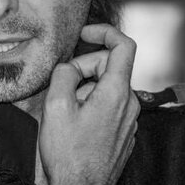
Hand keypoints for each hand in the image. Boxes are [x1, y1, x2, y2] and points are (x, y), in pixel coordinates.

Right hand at [39, 24, 139, 184]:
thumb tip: (71, 66)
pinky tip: (77, 118)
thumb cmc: (68, 153)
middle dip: (84, 67)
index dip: (105, 31)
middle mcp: (129, 102)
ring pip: (107, 84)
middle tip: (62, 85)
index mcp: (116, 92)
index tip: (85, 33)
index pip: (124, 46)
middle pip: (109, 65)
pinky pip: (110, 101)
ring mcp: (129, 117)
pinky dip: (93, 100)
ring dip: (86, 86)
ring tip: (68, 108)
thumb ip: (64, 73)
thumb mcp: (56, 105)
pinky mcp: (124, 128)